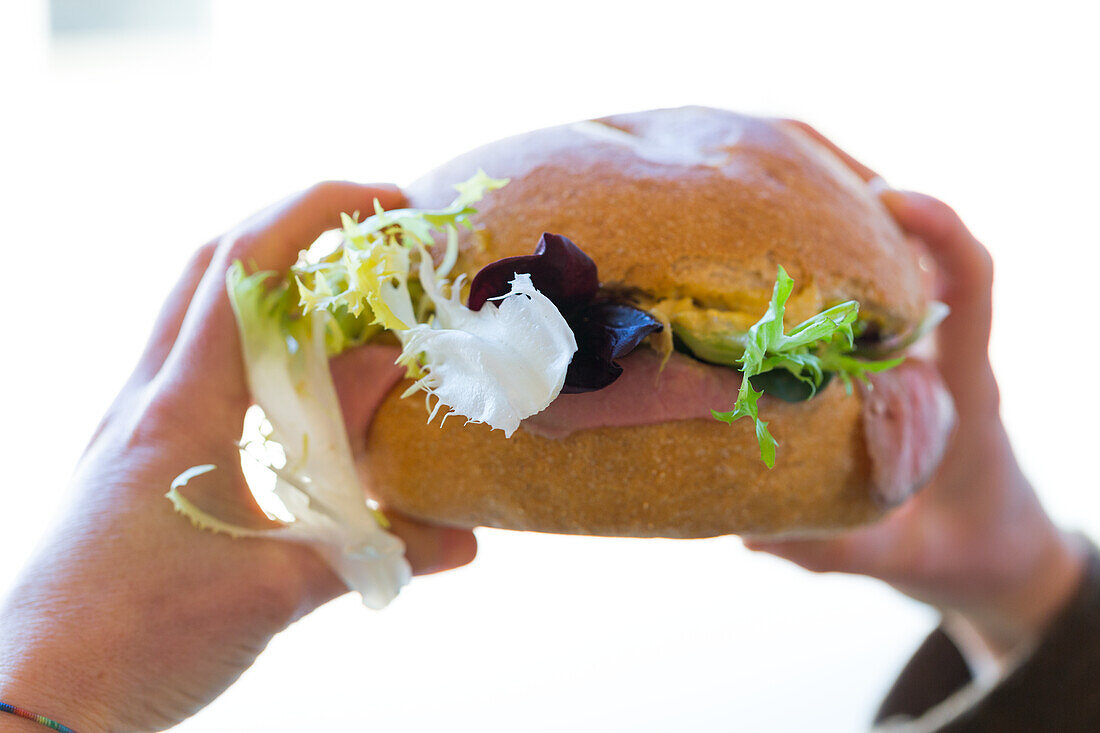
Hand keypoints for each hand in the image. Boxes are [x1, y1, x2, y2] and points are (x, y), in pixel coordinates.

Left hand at [0, 182, 476, 732]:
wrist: (36, 702)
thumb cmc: (139, 642)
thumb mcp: (275, 591)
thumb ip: (374, 549)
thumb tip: (463, 528)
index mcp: (180, 409)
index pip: (246, 271)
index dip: (317, 213)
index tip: (391, 204)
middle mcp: (147, 397)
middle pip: (211, 265)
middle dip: (294, 226)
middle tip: (370, 234)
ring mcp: (131, 423)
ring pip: (197, 312)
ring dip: (271, 285)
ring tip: (345, 302)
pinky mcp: (131, 454)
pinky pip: (195, 367)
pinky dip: (252, 348)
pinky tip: (295, 388)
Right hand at [746, 122, 1086, 657]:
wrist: (1006, 561)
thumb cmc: (972, 555)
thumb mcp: (912, 563)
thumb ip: (842, 550)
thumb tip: (748, 531)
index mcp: (966, 390)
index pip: (972, 288)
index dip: (941, 231)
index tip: (888, 195)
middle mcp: (943, 358)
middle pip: (922, 256)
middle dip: (865, 205)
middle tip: (787, 179)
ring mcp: (920, 361)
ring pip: (890, 274)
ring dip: (839, 232)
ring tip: (763, 208)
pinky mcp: (896, 372)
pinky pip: (865, 308)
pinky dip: (823, 277)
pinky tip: (761, 278)